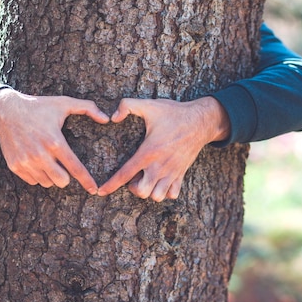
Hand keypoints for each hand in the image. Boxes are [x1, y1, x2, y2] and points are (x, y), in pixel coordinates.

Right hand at [0, 88, 109, 192]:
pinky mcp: (15, 166)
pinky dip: (38, 176)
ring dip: (51, 176)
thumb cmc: (38, 106)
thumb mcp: (63, 103)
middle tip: (63, 166)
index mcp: (55, 141)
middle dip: (66, 177)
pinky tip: (37, 162)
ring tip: (49, 162)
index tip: (94, 189)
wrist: (6, 111)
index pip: (75, 167)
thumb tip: (107, 119)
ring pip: (47, 183)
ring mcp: (26, 162)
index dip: (86, 180)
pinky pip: (33, 181)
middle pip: (61, 181)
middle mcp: (40, 154)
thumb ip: (87, 108)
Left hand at [97, 97, 229, 201]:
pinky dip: (164, 192)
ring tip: (146, 178)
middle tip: (134, 176)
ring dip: (149, 191)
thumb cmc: (174, 113)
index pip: (125, 173)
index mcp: (149, 152)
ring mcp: (172, 172)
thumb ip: (127, 105)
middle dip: (134, 188)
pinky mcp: (181, 174)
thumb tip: (112, 117)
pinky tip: (160, 180)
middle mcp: (160, 166)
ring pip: (157, 196)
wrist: (201, 121)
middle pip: (142, 192)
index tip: (101, 191)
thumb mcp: (149, 104)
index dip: (111, 184)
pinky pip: (172, 194)